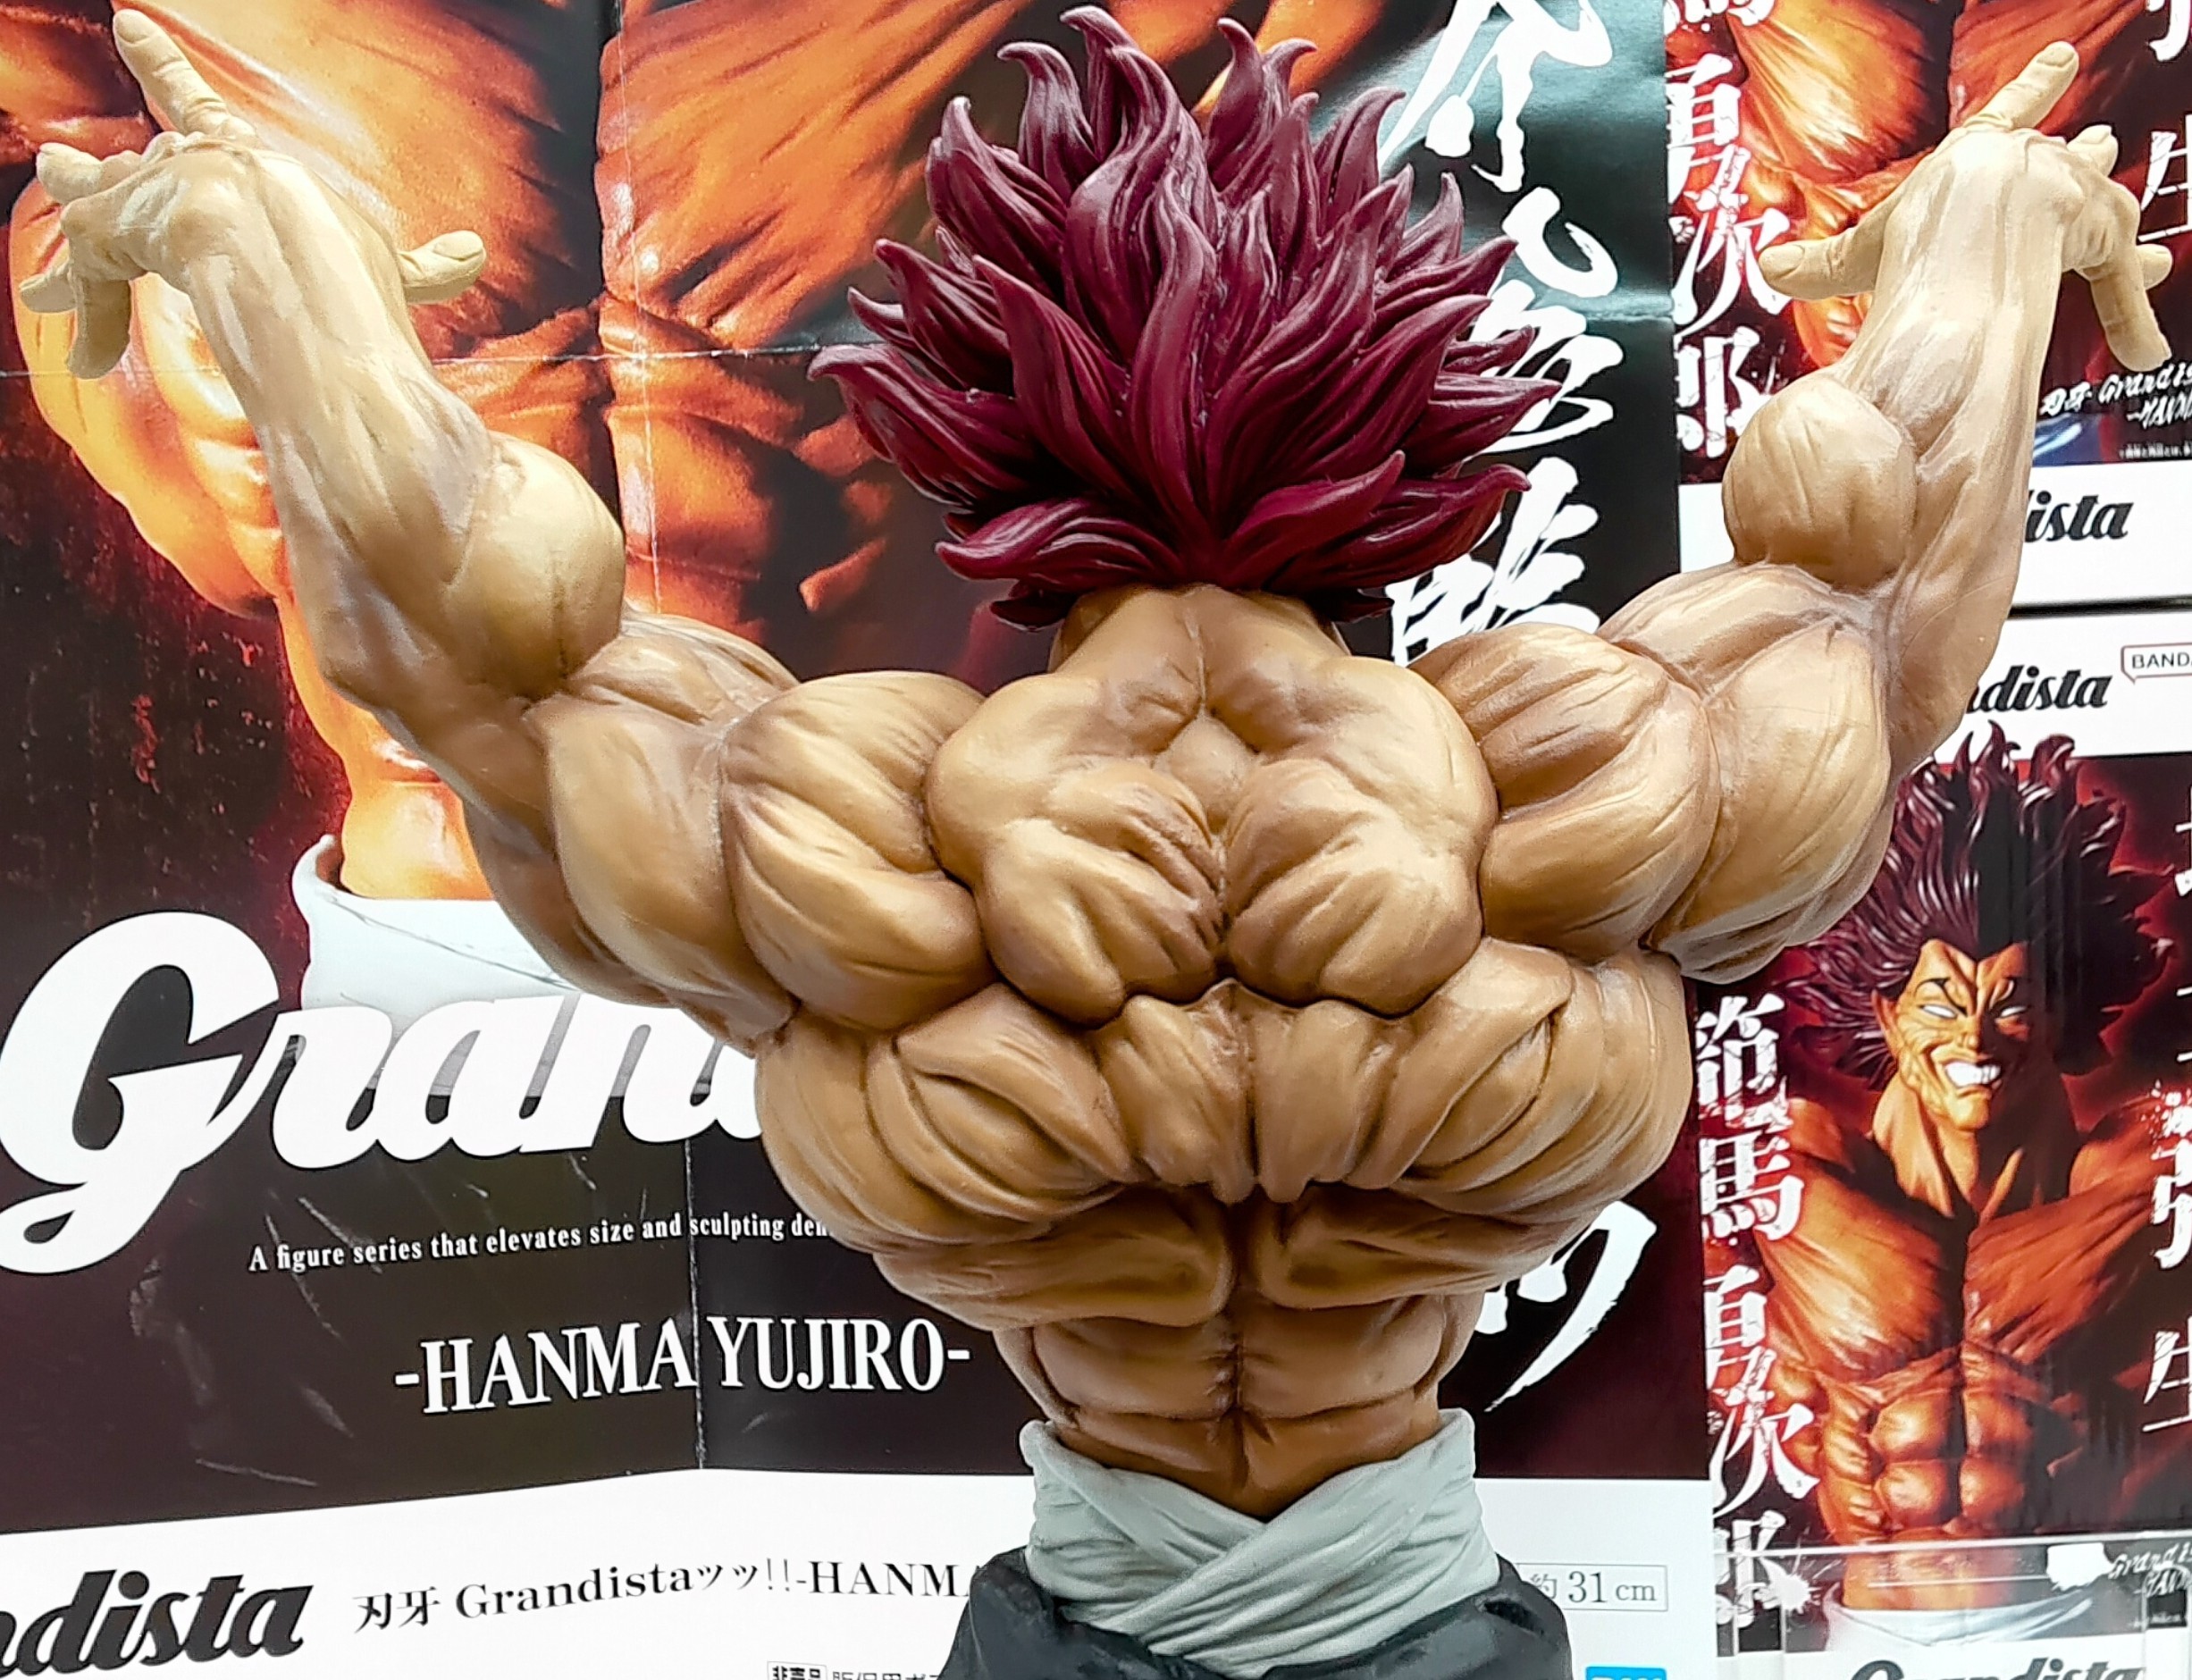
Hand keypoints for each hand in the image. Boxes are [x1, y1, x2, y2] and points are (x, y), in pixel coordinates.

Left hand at [16, 10, 485, 378]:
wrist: (291, 261)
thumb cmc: (343, 269)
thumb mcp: (390, 273)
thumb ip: (427, 269)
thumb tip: (476, 254)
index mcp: (254, 166)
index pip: (205, 112)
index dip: (165, 71)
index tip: (126, 24)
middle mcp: (197, 163)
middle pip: (154, 143)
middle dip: (122, 130)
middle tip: (87, 107)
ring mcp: (153, 190)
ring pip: (101, 190)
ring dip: (77, 191)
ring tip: (50, 194)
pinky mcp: (116, 224)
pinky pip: (84, 267)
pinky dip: (83, 304)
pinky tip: (83, 346)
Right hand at [1758, 42, 2171, 371]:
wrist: (1972, 227)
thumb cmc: (1919, 233)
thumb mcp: (1862, 252)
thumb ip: (1821, 265)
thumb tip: (1769, 269)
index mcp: (1978, 156)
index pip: (2007, 112)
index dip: (2033, 87)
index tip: (2059, 61)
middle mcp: (2034, 167)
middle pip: (2068, 157)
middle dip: (2084, 155)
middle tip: (2102, 140)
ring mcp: (2074, 196)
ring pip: (2107, 209)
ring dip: (2120, 229)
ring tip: (2150, 256)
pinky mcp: (2104, 234)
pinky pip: (2121, 285)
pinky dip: (2131, 318)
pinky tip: (2144, 353)